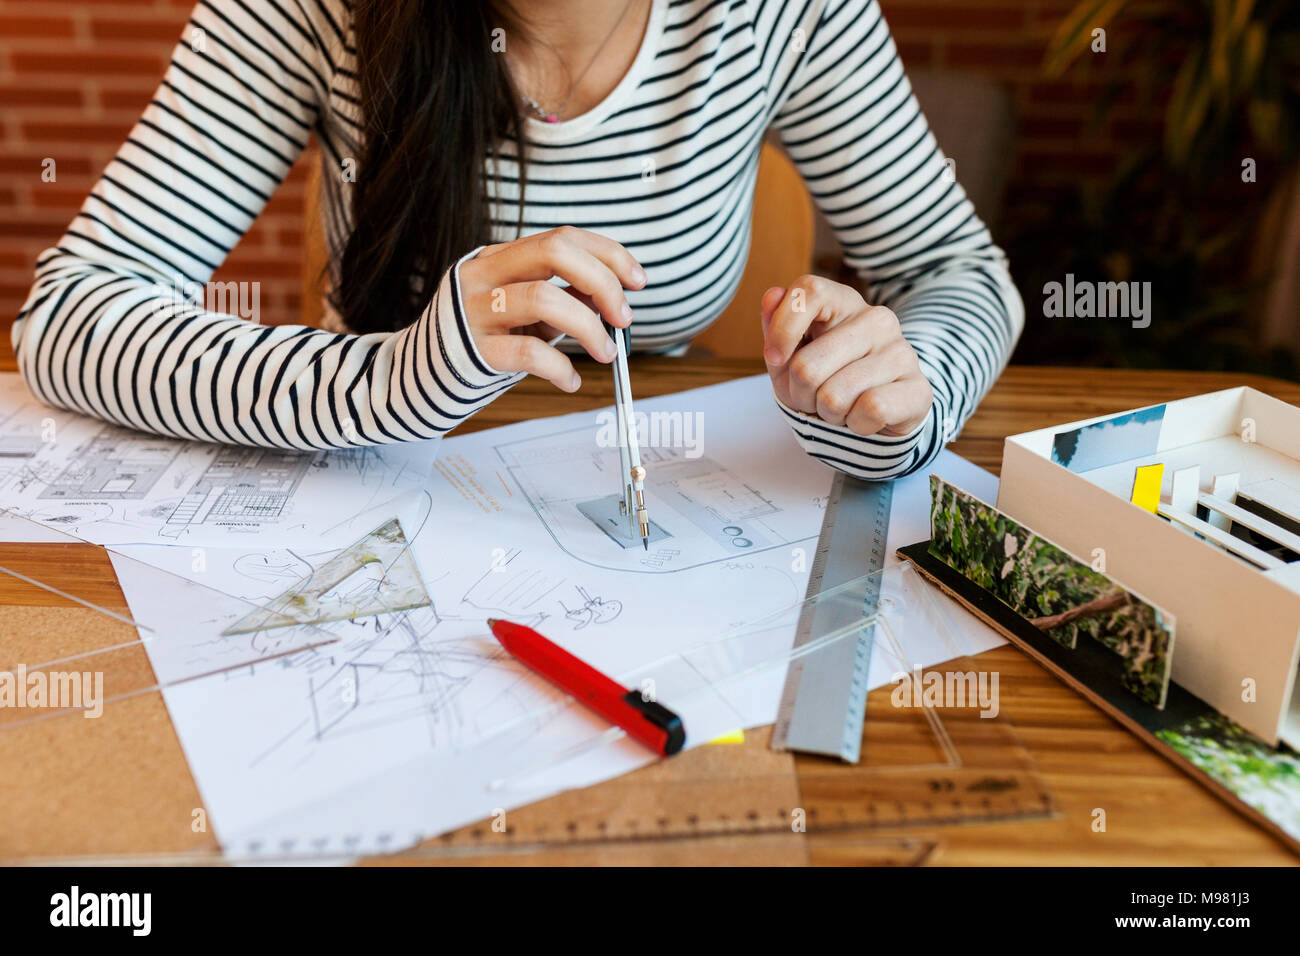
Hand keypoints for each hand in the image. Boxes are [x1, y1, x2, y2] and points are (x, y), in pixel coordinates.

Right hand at [458, 226, 645, 391]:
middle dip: (601, 281)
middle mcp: (483, 275)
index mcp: (498, 258)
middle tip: (623, 317)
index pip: (562, 237)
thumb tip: (611, 298)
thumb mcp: (523, 313)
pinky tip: (571, 381)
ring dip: (588, 327)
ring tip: (606, 353)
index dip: (608, 254)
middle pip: (553, 251)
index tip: (637, 280)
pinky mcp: (473, 350)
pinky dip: (561, 368)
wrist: (421, 379)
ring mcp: (474, 310)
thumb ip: (563, 299)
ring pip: (543, 297)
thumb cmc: (482, 342)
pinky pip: (527, 353)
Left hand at [761, 276, 932, 436]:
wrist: (875, 418)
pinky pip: (869, 411)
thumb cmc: (827, 381)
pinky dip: (856, 426)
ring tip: (841, 407)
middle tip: (814, 397)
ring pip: (834, 396)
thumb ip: (776, 328)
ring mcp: (901, 352)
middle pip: (806, 366)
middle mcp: (877, 319)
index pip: (809, 292)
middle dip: (800, 394)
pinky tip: (863, 417)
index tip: (775, 358)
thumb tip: (772, 296)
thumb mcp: (790, 358)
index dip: (782, 329)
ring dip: (828, 414)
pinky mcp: (918, 387)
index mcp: (843, 302)